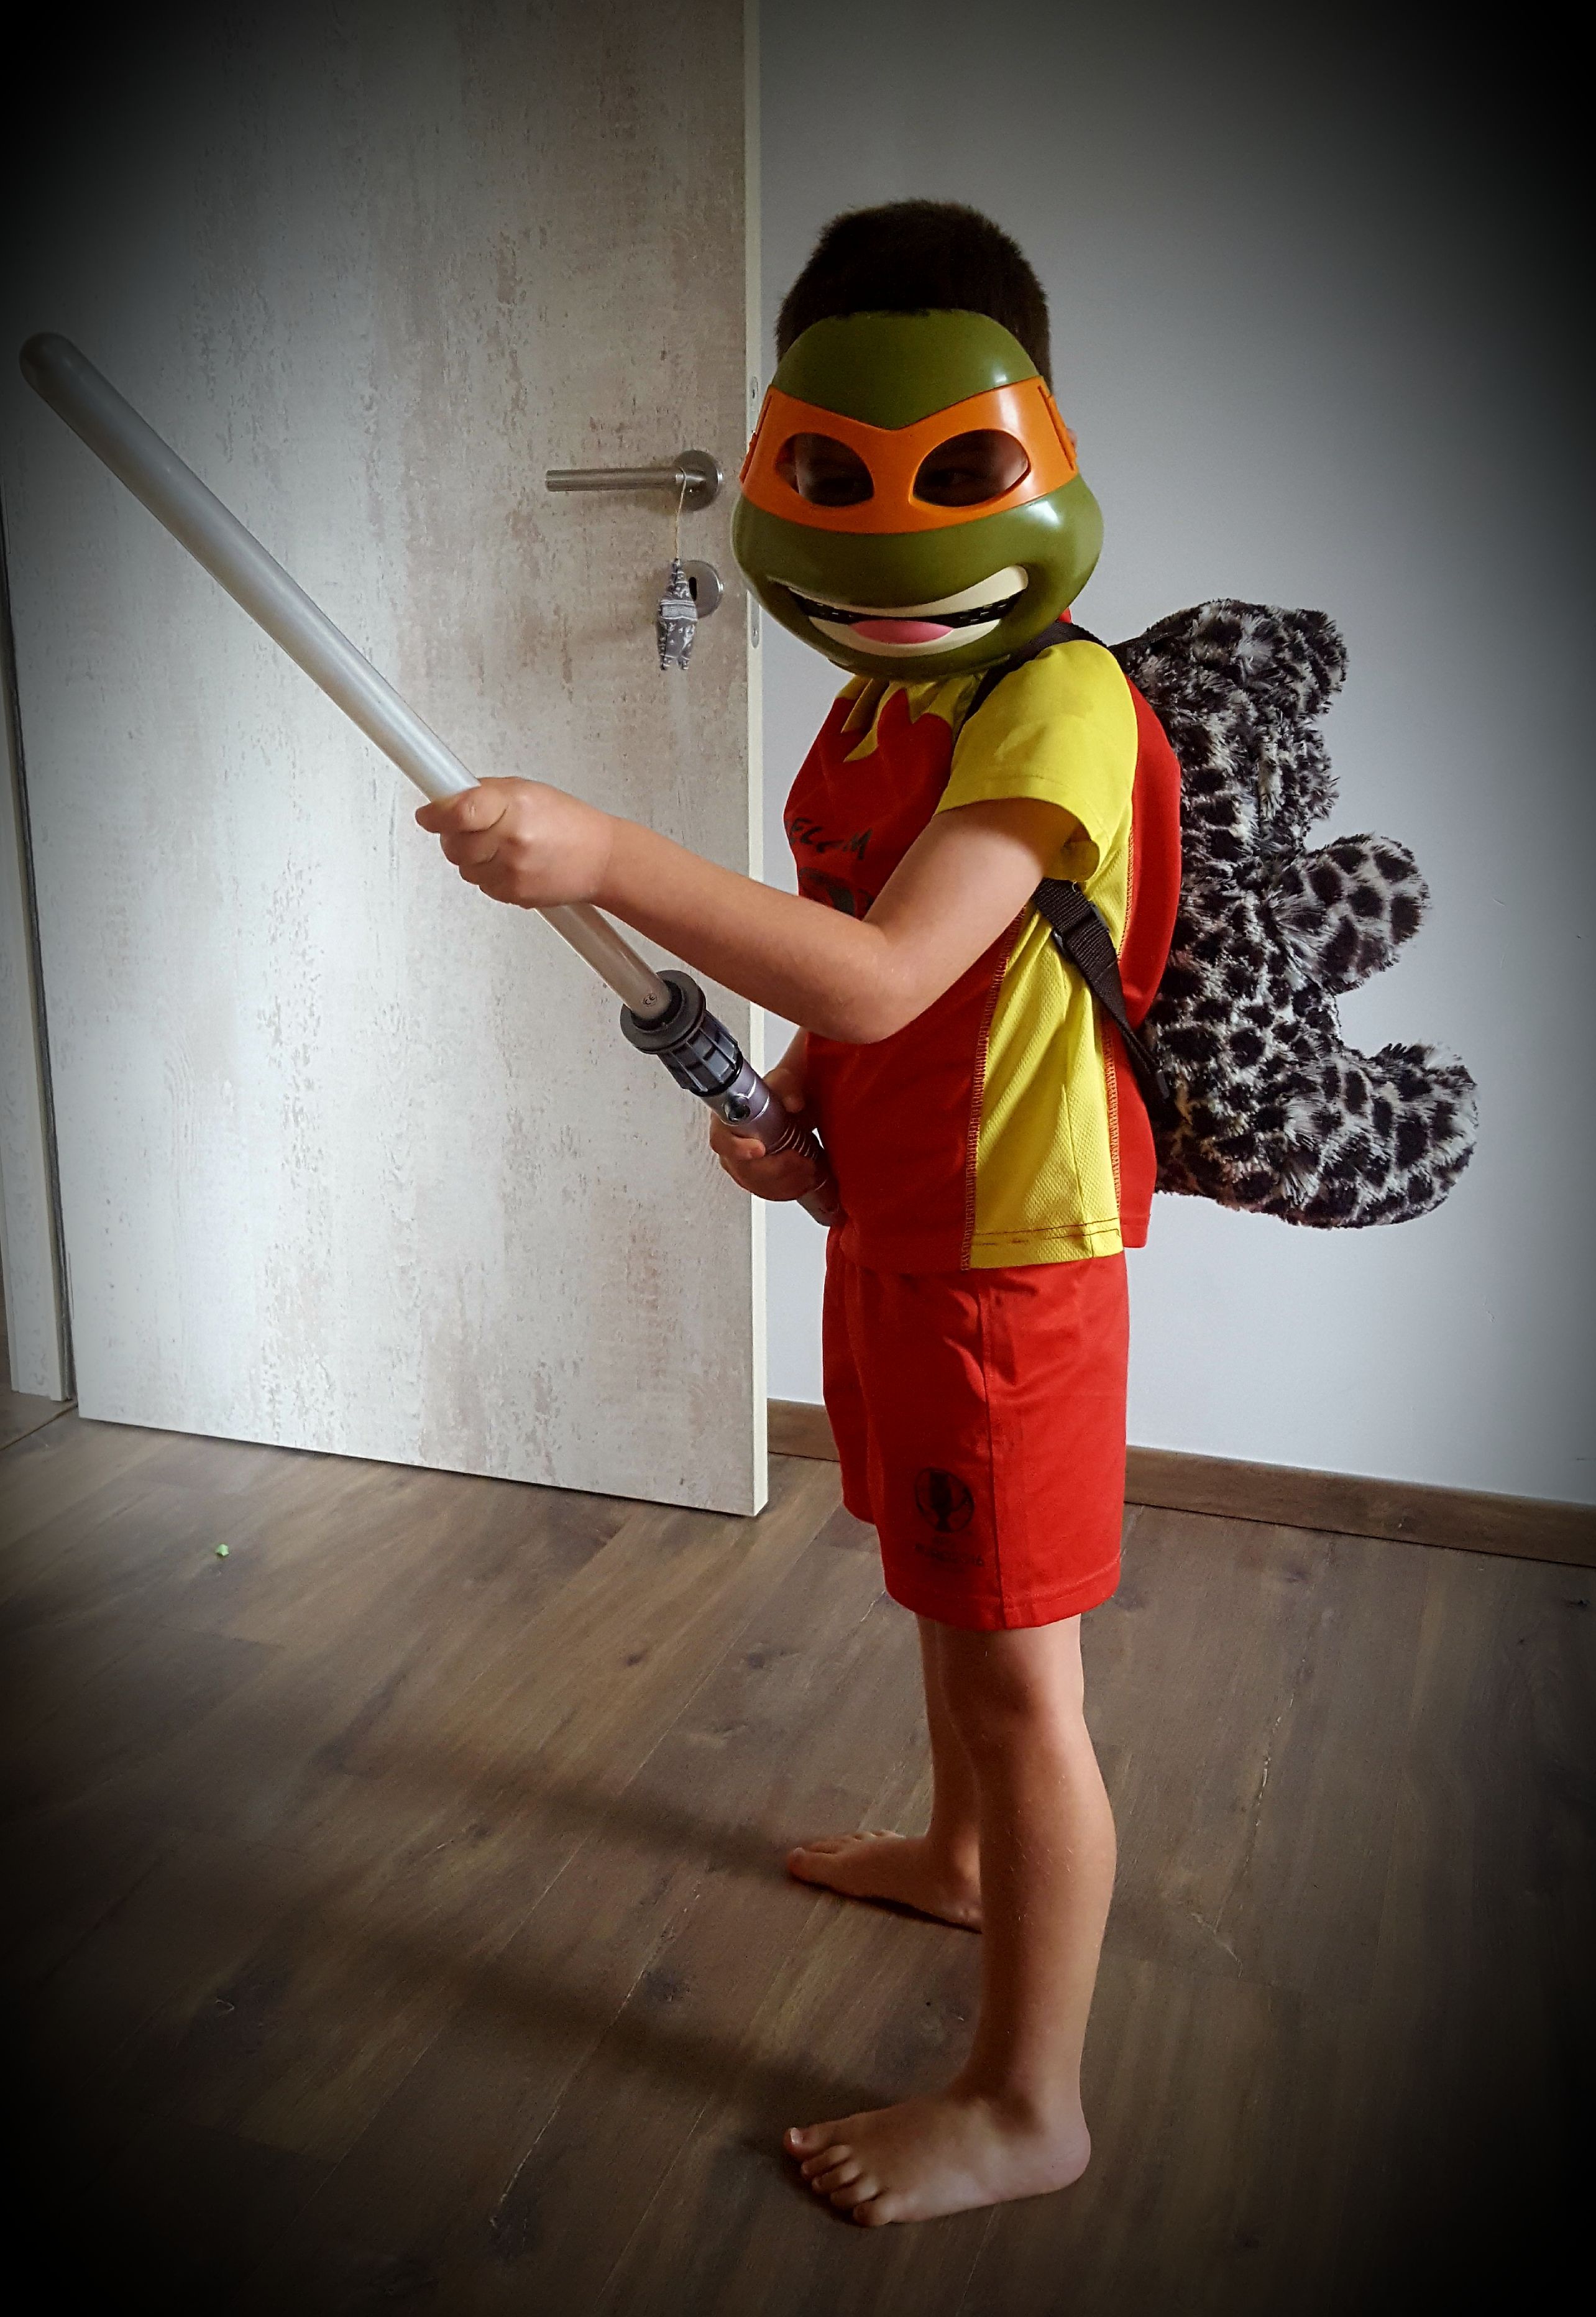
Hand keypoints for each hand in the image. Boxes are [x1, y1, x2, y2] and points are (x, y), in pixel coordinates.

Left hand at [414, 779, 614, 908]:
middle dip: (454, 836)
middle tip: (471, 829)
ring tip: (500, 846)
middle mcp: (513, 838)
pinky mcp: (514, 894)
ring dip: (472, 857)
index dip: (434, 815)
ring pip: (463, 867)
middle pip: (453, 844)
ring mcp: (512, 870)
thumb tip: (445, 797)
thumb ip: (483, 793)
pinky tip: (512, 864)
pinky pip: (481, 885)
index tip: (426, 815)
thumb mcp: (526, 791)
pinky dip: (489, 875)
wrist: (601, 860)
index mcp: (514, 805)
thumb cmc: (568, 823)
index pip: (458, 811)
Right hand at [708, 1059, 818, 1201]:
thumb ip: (788, 1084)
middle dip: (777, 1170)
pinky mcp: (757, 1178)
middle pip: (744, 1170)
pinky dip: (792, 1187)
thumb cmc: (781, 1094)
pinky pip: (769, 1192)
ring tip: (810, 1167)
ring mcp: (742, 1164)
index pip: (721, 1139)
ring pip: (758, 1185)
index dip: (737, 1148)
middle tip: (802, 1160)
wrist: (794, 1108)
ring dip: (789, 1181)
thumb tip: (793, 1101)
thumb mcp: (787, 1080)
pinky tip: (805, 1177)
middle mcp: (731, 1144)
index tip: (760, 1150)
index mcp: (728, 1118)